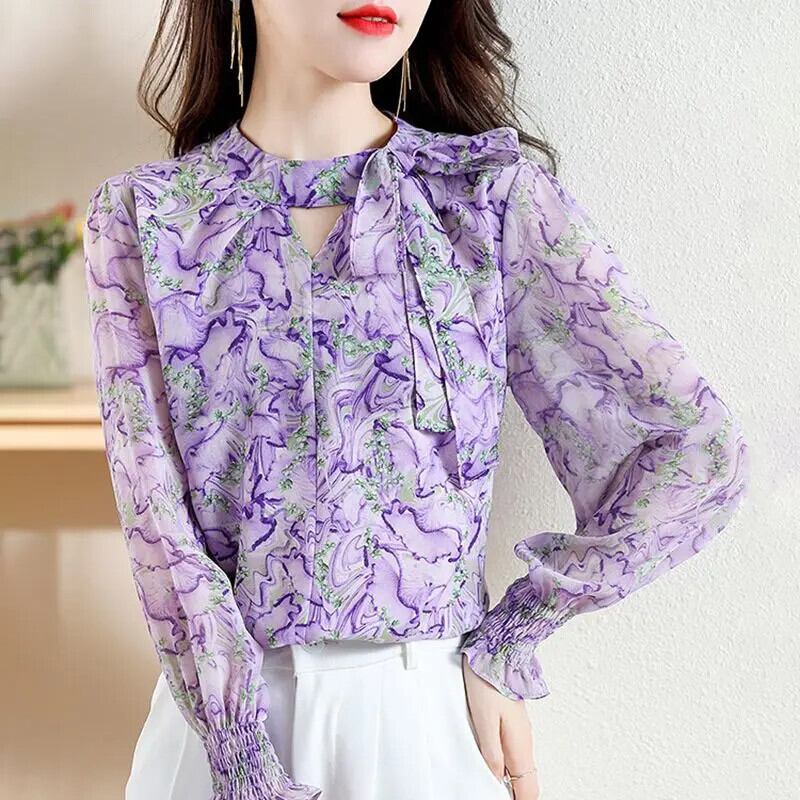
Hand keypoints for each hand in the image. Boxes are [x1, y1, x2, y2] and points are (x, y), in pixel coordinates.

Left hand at [462, 654, 540, 799]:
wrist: (496, 651)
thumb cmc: (487, 680)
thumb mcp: (483, 720)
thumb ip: (491, 752)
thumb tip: (496, 778)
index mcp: (520, 744)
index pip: (528, 789)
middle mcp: (525, 739)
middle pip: (527, 779)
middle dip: (517, 793)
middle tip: (497, 795)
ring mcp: (521, 728)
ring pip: (521, 765)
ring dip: (512, 779)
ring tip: (494, 785)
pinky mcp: (513, 719)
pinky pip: (515, 750)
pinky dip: (508, 763)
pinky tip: (494, 761)